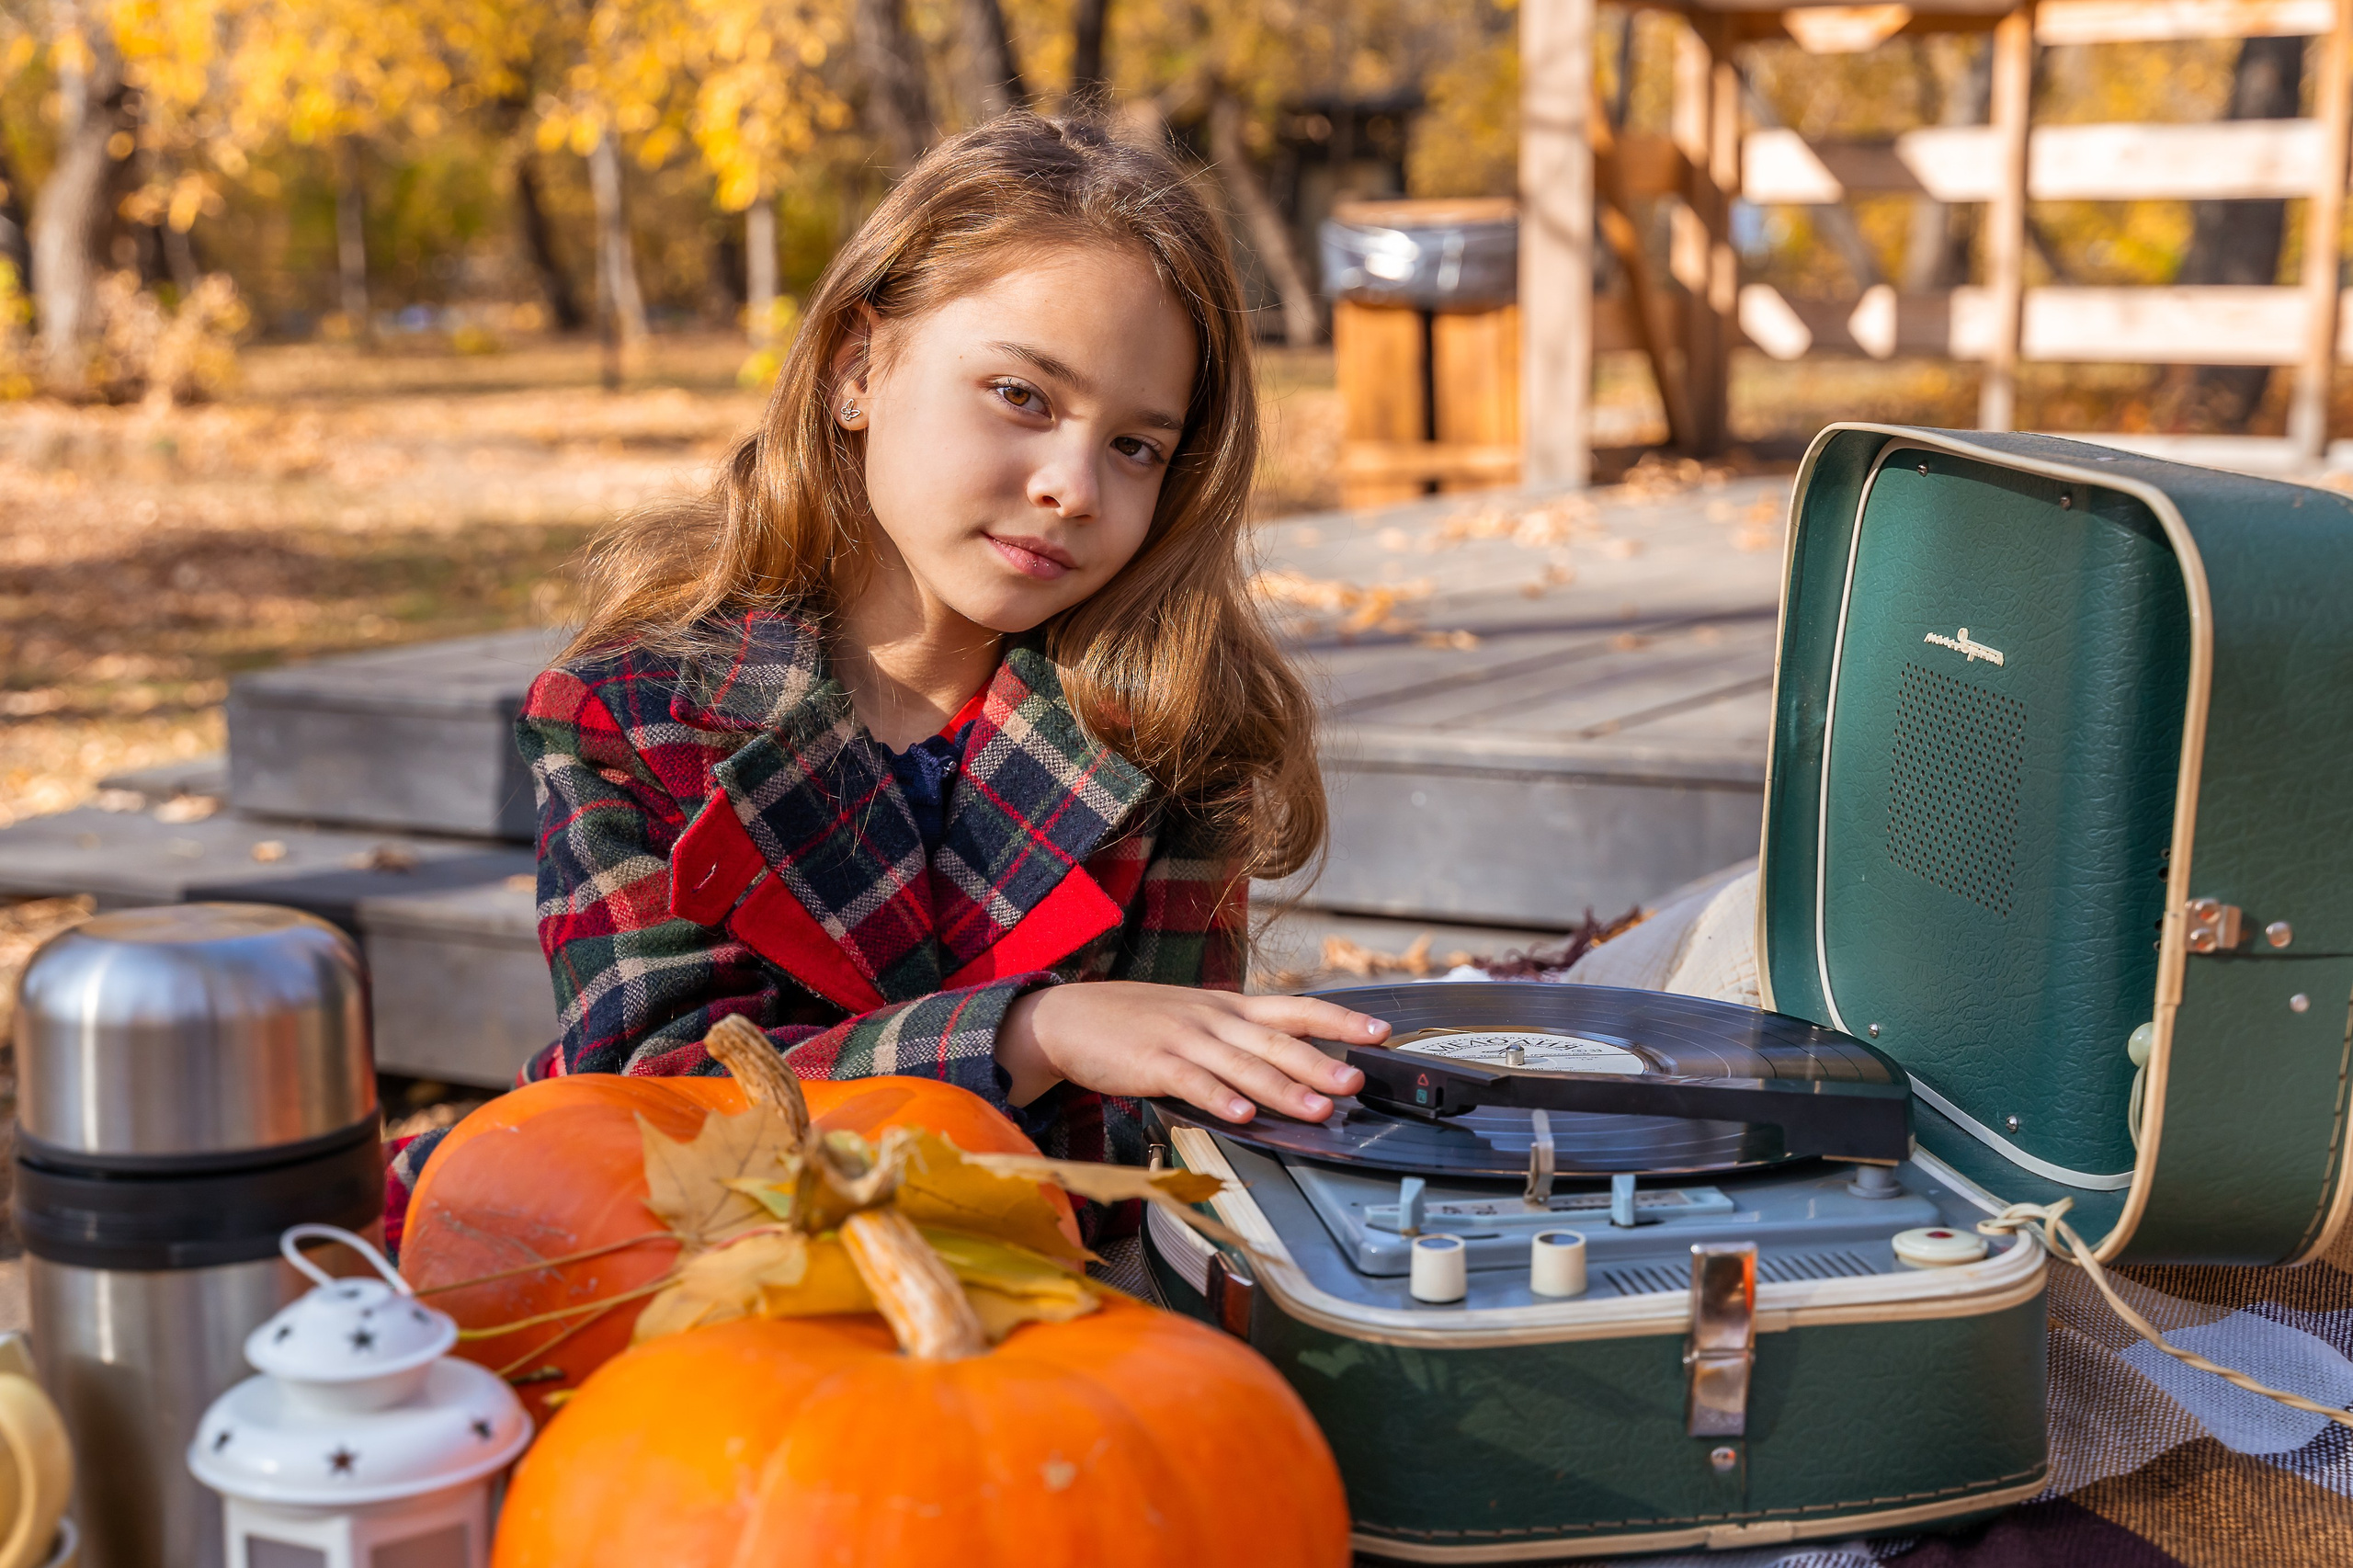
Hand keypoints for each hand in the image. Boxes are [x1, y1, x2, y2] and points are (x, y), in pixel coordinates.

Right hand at [997, 981, 1385, 1123]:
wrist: (1069, 1017)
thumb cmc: (1136, 1022)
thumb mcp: (1196, 1018)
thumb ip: (1238, 1037)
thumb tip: (1289, 1063)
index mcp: (1229, 1008)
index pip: (1295, 1009)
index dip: (1339, 1021)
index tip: (1379, 1033)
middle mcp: (1214, 1019)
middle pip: (1277, 1040)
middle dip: (1321, 1063)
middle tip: (1357, 1082)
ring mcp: (1184, 1039)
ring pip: (1243, 1066)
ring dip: (1283, 1089)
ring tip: (1317, 1109)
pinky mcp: (1153, 1062)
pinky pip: (1192, 1082)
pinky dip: (1219, 1099)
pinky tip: (1242, 1115)